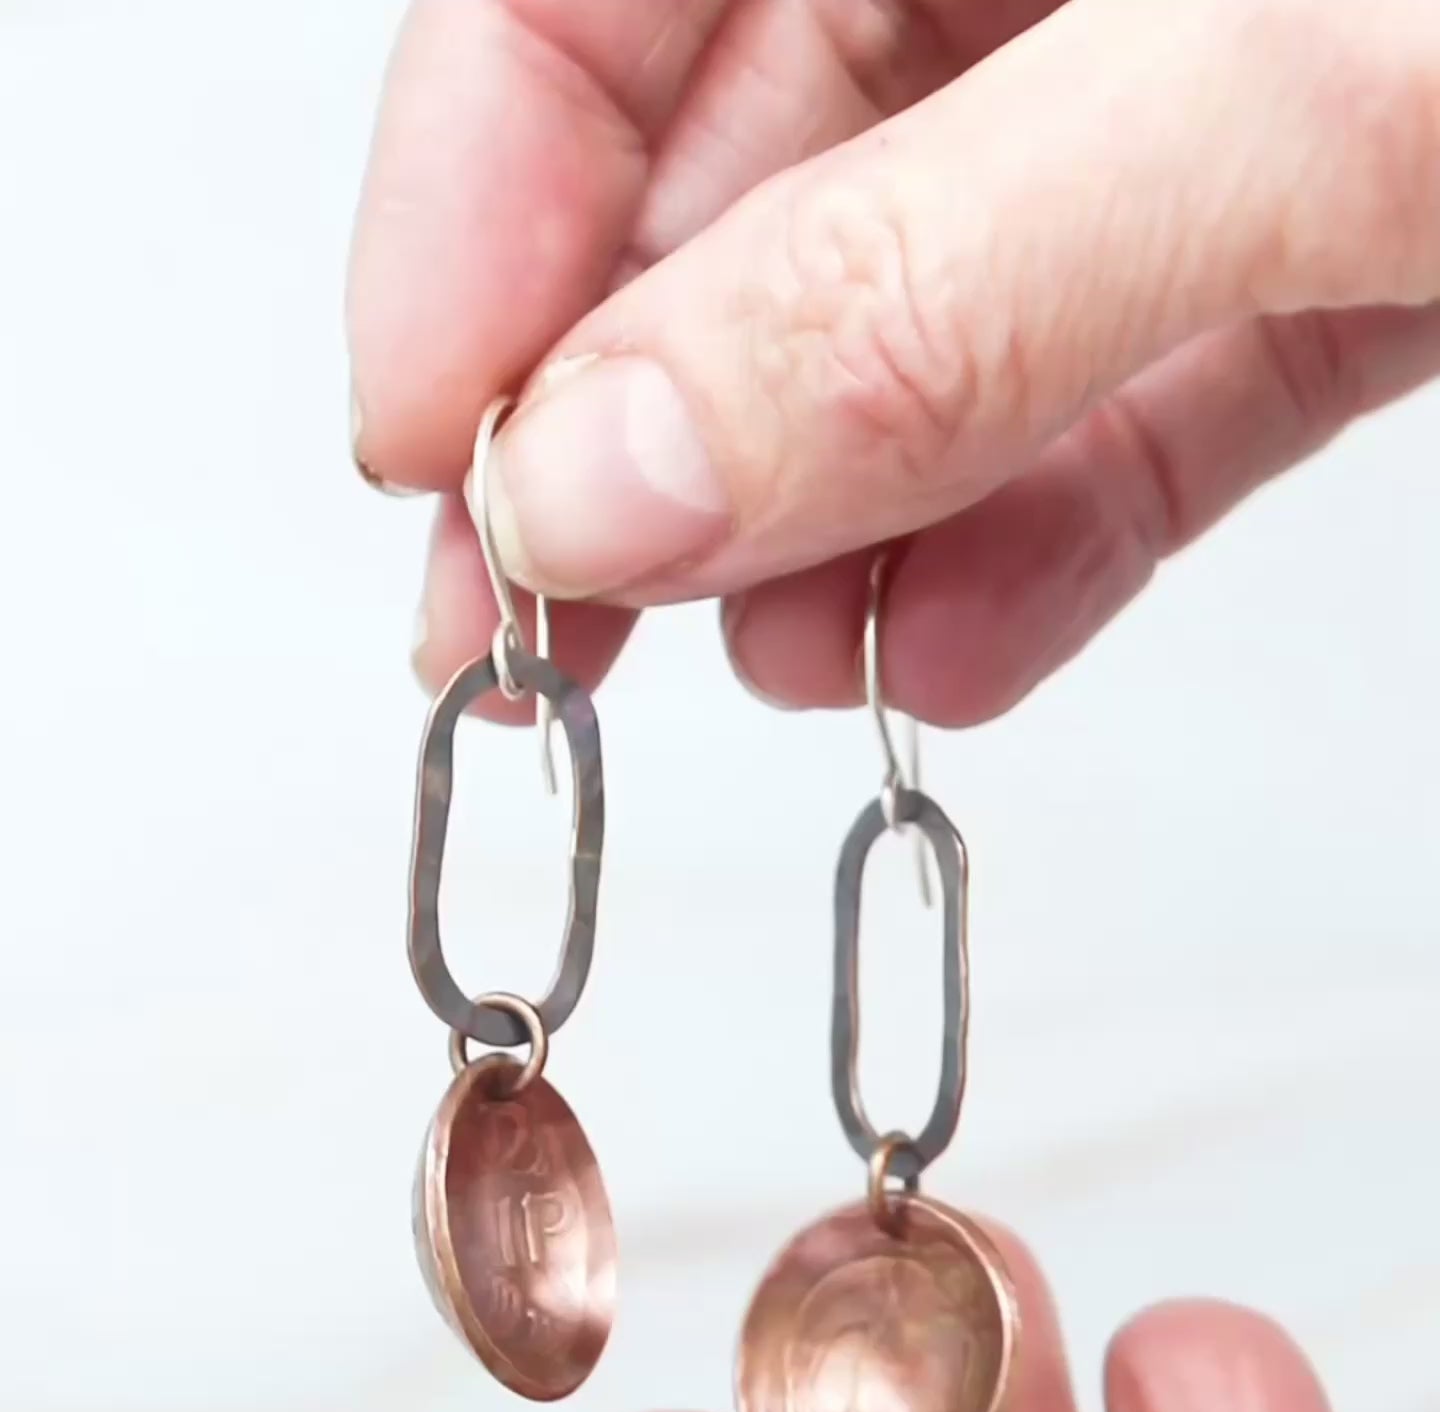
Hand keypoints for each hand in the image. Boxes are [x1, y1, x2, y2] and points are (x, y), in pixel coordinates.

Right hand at [348, 0, 1439, 724]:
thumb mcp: (1291, 88)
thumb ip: (939, 277)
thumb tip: (612, 474)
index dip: (472, 210)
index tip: (427, 454)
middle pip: (743, 170)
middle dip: (639, 418)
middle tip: (539, 625)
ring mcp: (1212, 98)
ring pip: (934, 316)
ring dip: (828, 518)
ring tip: (767, 660)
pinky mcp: (1336, 246)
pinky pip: (1136, 399)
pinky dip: (1037, 536)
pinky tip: (945, 651)